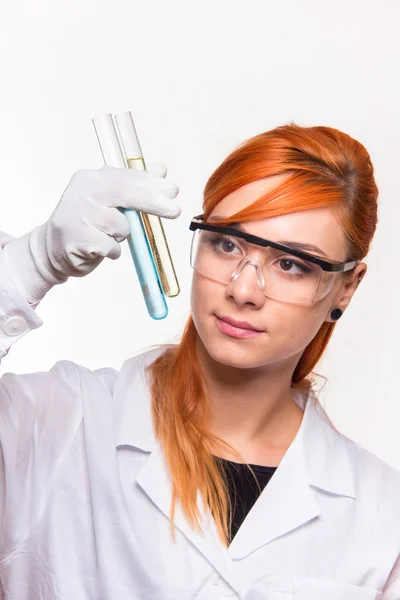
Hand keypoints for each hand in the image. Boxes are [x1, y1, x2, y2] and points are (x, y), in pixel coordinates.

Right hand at [2, 164, 179, 305]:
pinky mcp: (77, 240)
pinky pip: (111, 247)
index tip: (173, 191)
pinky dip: (112, 251)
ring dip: (122, 236)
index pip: (127, 177)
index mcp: (91, 179)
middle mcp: (82, 192)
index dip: (153, 184)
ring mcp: (77, 215)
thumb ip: (134, 185)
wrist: (52, 250)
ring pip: (121, 226)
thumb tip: (161, 169)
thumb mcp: (109, 200)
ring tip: (107, 237)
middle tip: (174, 211)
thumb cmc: (87, 225)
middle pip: (126, 193)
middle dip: (154, 203)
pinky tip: (99, 249)